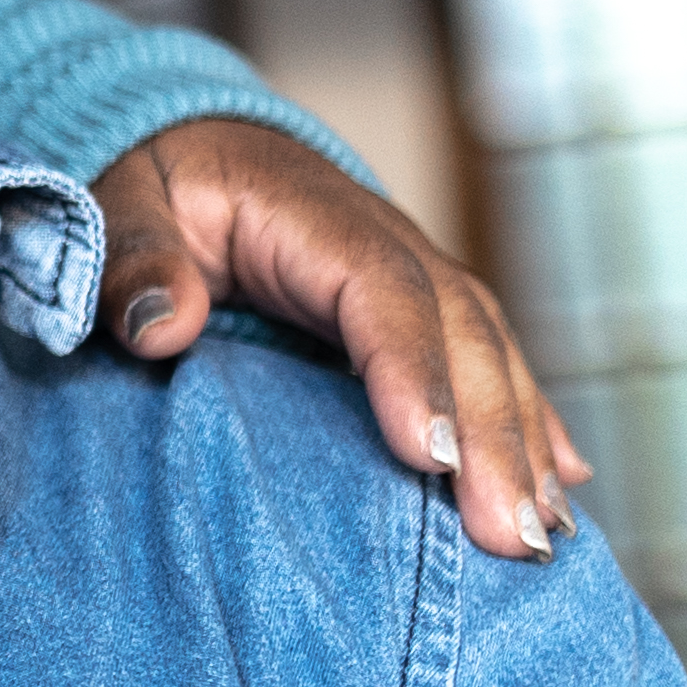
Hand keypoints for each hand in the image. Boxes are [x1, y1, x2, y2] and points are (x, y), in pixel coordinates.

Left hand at [95, 118, 591, 557]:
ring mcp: (419, 277)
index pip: (382, 292)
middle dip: (493, 438)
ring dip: (524, 446)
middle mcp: (389, 245)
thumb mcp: (121, 200)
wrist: (201, 146)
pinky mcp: (427, 313)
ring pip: (493, 357)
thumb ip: (133, 256)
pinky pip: (493, 365)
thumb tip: (162, 325)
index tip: (431, 456)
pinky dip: (532, 424)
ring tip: (543, 539)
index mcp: (316, 216)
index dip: (413, 371)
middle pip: (459, 336)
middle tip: (511, 538)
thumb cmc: (157, 185)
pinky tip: (565, 486)